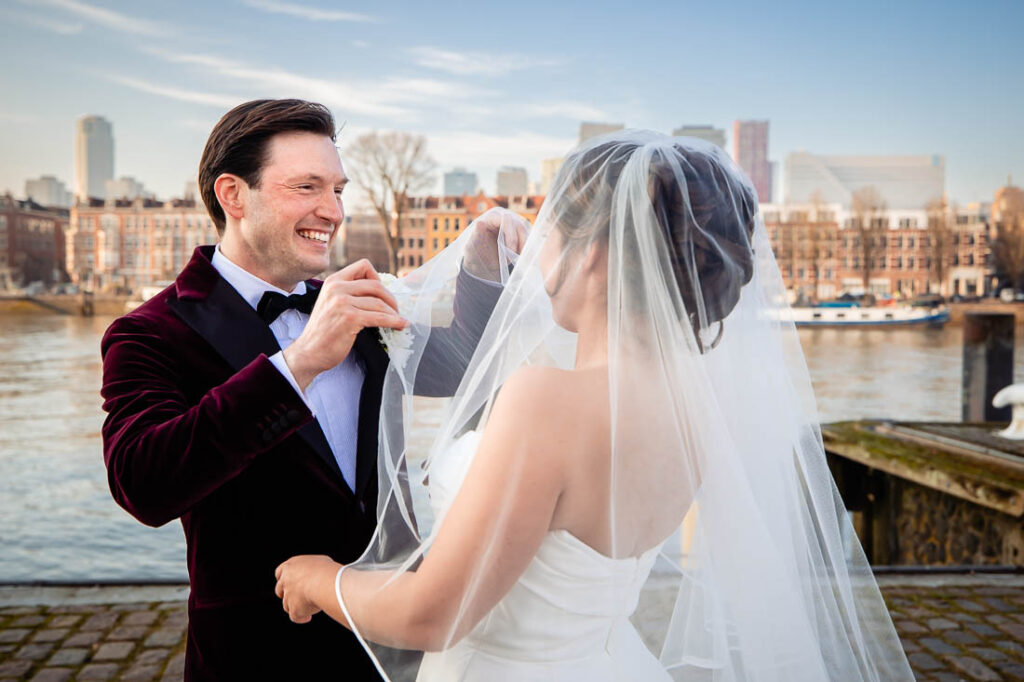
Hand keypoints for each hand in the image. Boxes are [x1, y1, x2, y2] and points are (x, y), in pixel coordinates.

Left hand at [274, 555, 339, 623]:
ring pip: (286, 605)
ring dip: (295, 606)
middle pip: (279, 590)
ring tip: (309, 607)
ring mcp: (288, 597)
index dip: (284, 578)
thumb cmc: (326, 570)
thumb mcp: (319, 562)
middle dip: (285, 594)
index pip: (279, 572)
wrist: (324, 583)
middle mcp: (285, 581)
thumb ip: (312, 568)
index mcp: (290, 567)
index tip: (289, 582)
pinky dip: (301, 618)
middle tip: (295, 596)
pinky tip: (308, 618)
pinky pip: (295, 617)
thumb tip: (319, 573)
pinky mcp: (294, 610)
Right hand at [283, 259, 407, 389]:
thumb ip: (348, 293)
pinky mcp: (350, 318)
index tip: (382, 294)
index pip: (363, 265)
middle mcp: (337, 288)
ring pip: (380, 303)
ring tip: (399, 320)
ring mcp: (342, 302)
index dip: (378, 277)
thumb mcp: (331, 303)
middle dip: (390, 298)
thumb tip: (379, 292)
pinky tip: (401, 325)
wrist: (309, 352)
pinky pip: (380, 317)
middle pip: (376, 285)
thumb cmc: (324, 331)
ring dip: (394, 313)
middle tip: (396, 310)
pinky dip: (394, 322)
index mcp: (333, 281)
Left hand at [463, 208, 529, 281]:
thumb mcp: (473, 244)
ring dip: (524, 246)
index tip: (511, 250)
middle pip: (519, 225)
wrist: (482, 260)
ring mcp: (513, 224)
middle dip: (520, 242)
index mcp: (492, 216)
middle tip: (516, 257)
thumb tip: (479, 223)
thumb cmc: (476, 251)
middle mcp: (505, 217)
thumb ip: (477, 234)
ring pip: (525, 232)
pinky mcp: (520, 233)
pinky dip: (526, 248)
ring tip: (519, 258)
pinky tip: (523, 257)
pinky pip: (527, 238)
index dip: (511, 235)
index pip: (507, 220)